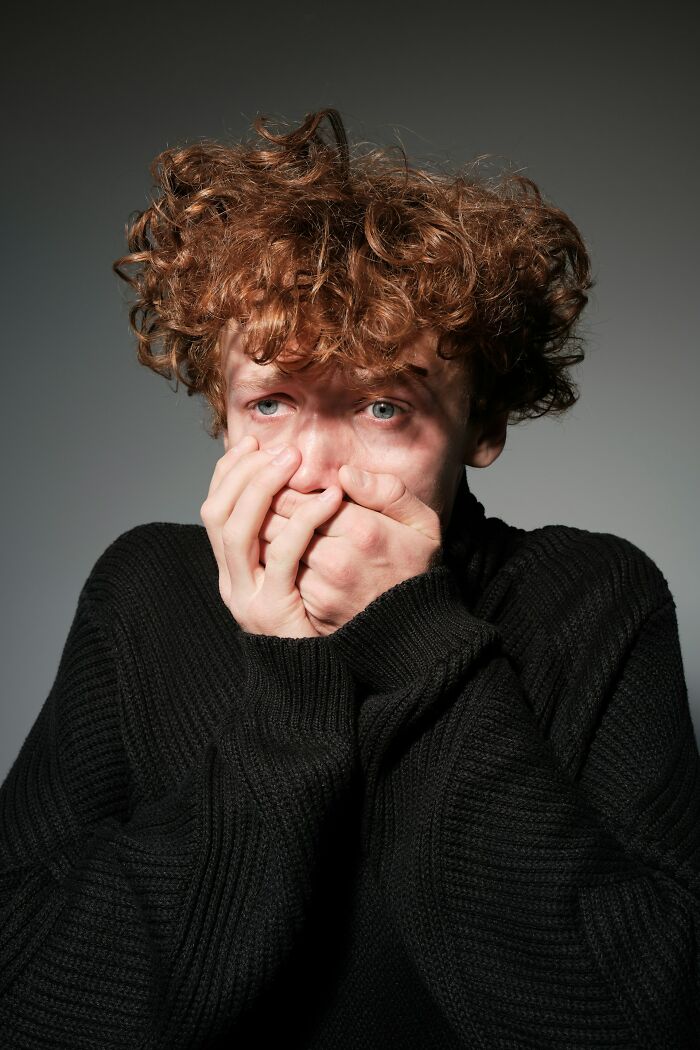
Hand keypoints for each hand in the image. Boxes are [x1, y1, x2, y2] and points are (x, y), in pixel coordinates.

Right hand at [199, 435, 344, 637]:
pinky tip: (330, 499)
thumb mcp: (296, 576)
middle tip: (280, 450)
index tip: (251, 443)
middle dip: (246, 473)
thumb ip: (284, 540)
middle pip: (217, 512)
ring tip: (297, 464)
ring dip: (265, 488)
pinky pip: (283, 554)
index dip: (228, 472)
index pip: (214, 508)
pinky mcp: (272, 610)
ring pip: (239, 528)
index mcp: (232, 569)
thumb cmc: (318, 624)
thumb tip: (287, 494)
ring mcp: (246, 597)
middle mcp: (231, 581)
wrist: (318, 683)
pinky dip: (305, 519)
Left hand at [260, 462, 443, 635]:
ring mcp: (319, 590)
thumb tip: (344, 473)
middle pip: (275, 522)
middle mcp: (336, 561)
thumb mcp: (421, 523)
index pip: (296, 498)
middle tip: (261, 497)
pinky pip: (275, 578)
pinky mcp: (308, 611)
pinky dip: (266, 561)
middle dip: (264, 506)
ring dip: (259, 533)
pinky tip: (271, 550)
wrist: (414, 628)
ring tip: (263, 521)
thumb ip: (388, 491)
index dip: (281, 485)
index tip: (281, 481)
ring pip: (267, 550)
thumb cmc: (416, 568)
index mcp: (362, 531)